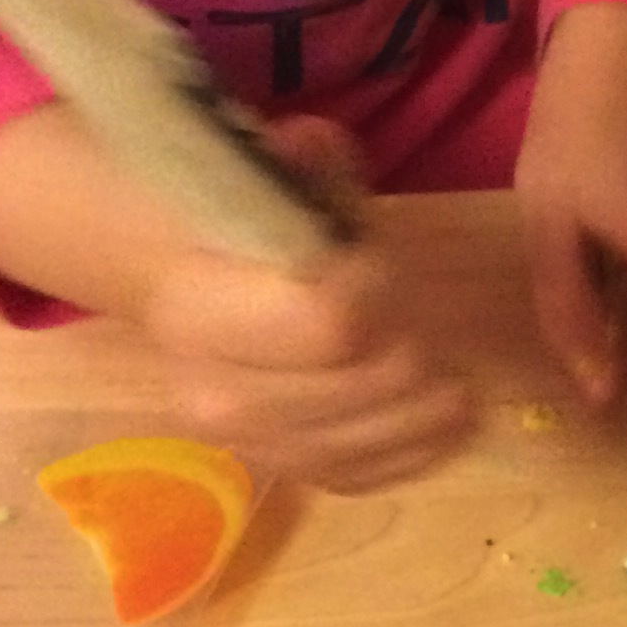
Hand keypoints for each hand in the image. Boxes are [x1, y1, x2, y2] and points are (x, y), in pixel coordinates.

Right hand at [139, 118, 478, 492]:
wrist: (167, 274)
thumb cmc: (231, 213)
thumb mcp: (266, 169)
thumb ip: (299, 164)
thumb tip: (311, 150)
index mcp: (204, 310)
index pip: (330, 323)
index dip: (382, 294)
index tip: (394, 268)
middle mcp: (218, 390)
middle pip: (364, 386)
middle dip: (417, 359)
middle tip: (443, 339)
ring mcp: (242, 438)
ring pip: (363, 445)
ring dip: (423, 419)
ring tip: (458, 393)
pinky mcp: (268, 463)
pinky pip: (350, 477)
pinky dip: (403, 458)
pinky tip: (437, 434)